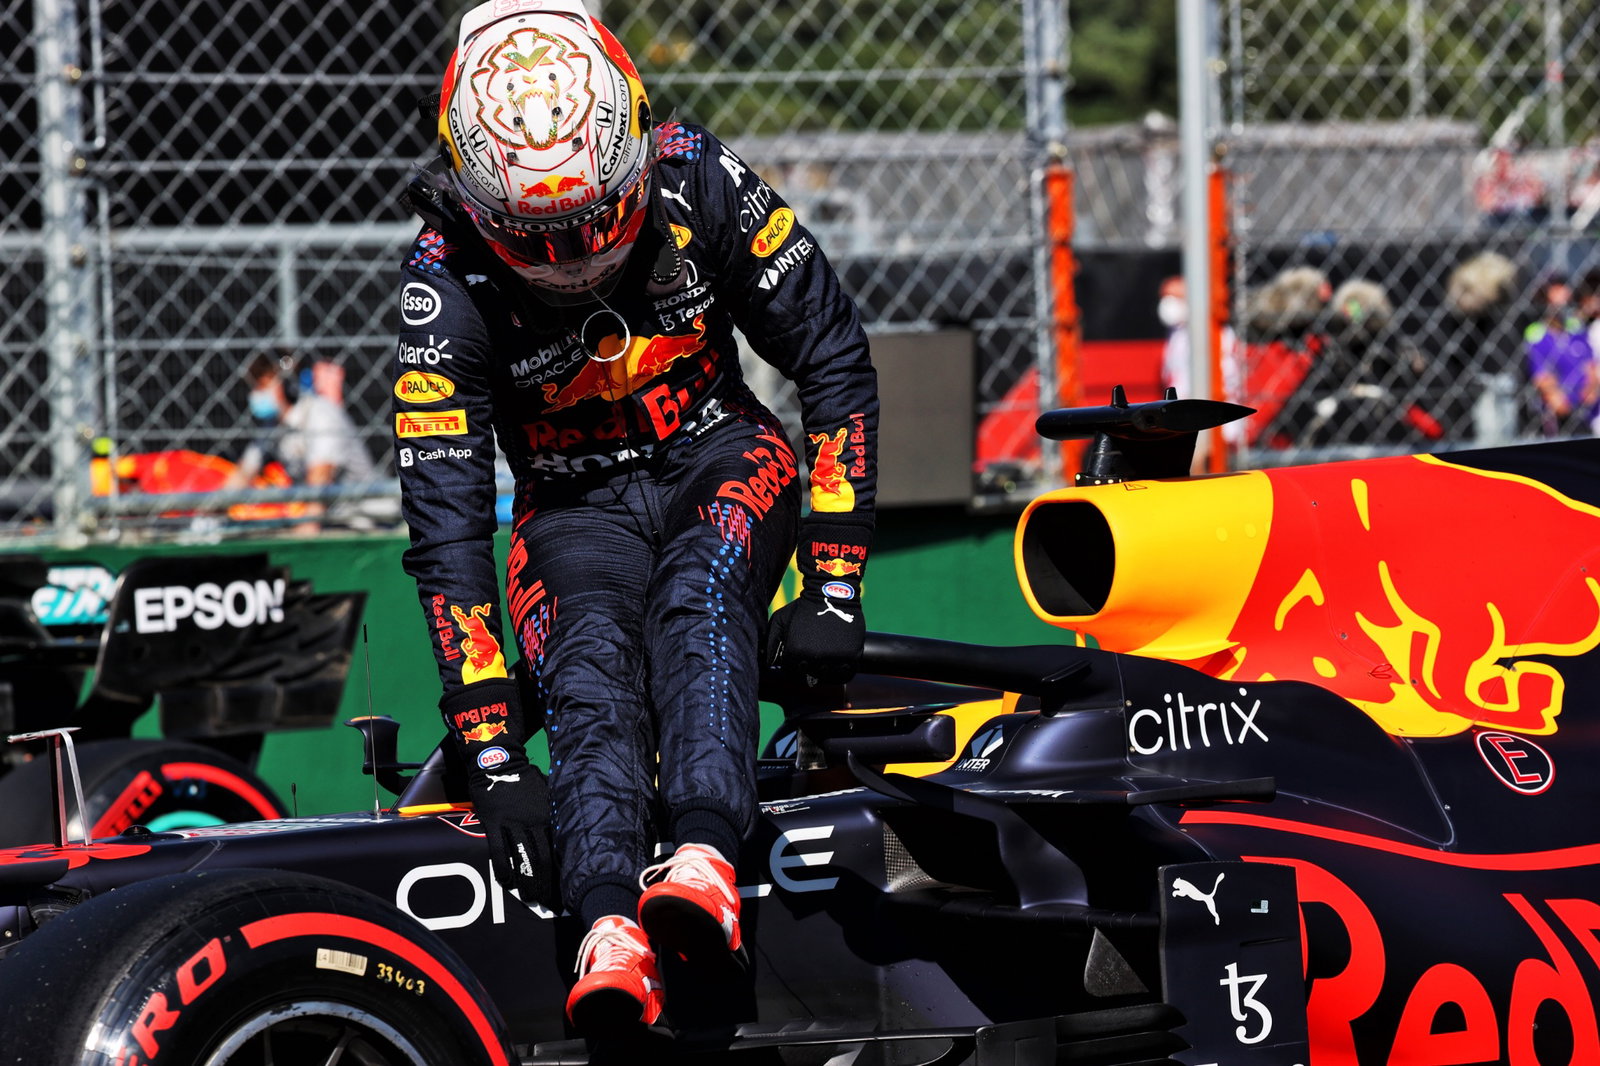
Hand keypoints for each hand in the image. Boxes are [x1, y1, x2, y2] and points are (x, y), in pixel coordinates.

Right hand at [440, 680, 557, 909]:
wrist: (499, 762)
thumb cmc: (526, 779)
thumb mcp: (548, 793)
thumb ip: (555, 814)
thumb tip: (569, 835)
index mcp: (548, 816)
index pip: (559, 850)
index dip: (562, 872)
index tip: (567, 889)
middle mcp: (533, 822)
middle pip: (542, 860)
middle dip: (547, 884)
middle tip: (550, 903)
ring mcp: (511, 824)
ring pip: (521, 860)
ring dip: (527, 882)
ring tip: (531, 899)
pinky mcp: (493, 824)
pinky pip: (498, 852)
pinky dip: (503, 869)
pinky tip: (508, 883)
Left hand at [766, 514, 871, 684]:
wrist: (831, 593)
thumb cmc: (803, 607)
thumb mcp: (780, 620)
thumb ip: (770, 641)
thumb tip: (766, 663)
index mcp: (795, 652)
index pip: (791, 673)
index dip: (794, 667)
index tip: (798, 659)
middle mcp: (814, 658)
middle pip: (810, 677)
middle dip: (809, 669)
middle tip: (813, 656)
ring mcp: (834, 658)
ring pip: (828, 678)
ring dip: (826, 672)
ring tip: (825, 659)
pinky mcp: (852, 655)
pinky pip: (846, 675)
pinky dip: (842, 672)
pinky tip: (838, 664)